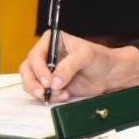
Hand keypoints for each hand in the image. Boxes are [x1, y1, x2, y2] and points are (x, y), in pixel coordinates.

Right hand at [18, 31, 138, 102]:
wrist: (110, 74)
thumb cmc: (101, 58)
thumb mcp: (86, 56)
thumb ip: (68, 66)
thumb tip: (54, 81)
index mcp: (53, 42)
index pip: (36, 55)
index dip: (38, 68)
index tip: (48, 80)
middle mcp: (47, 56)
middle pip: (27, 69)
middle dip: (33, 82)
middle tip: (44, 91)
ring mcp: (47, 71)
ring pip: (30, 82)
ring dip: (41, 91)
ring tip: (59, 94)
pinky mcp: (52, 85)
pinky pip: (41, 93)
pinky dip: (50, 97)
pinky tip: (64, 95)